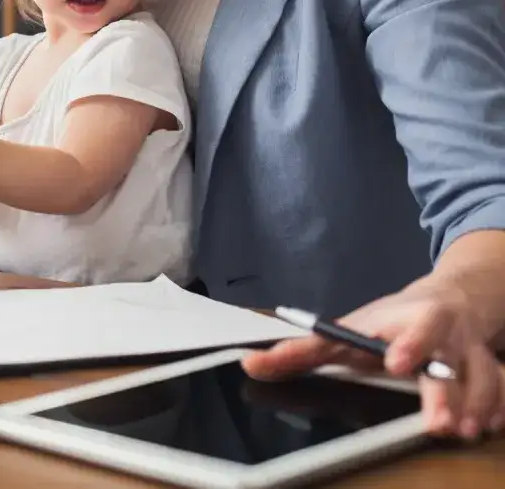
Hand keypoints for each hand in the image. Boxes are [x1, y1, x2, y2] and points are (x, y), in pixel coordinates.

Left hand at [243, 279, 504, 438]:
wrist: (452, 300)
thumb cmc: (390, 321)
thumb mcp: (346, 330)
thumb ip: (303, 351)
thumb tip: (252, 365)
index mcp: (411, 319)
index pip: (412, 328)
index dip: (409, 343)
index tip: (400, 361)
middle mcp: (448, 335)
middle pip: (453, 360)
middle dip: (450, 391)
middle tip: (442, 424)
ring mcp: (476, 354)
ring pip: (486, 378)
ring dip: (479, 405)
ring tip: (466, 431)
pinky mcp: (495, 371)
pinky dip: (501, 407)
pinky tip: (490, 425)